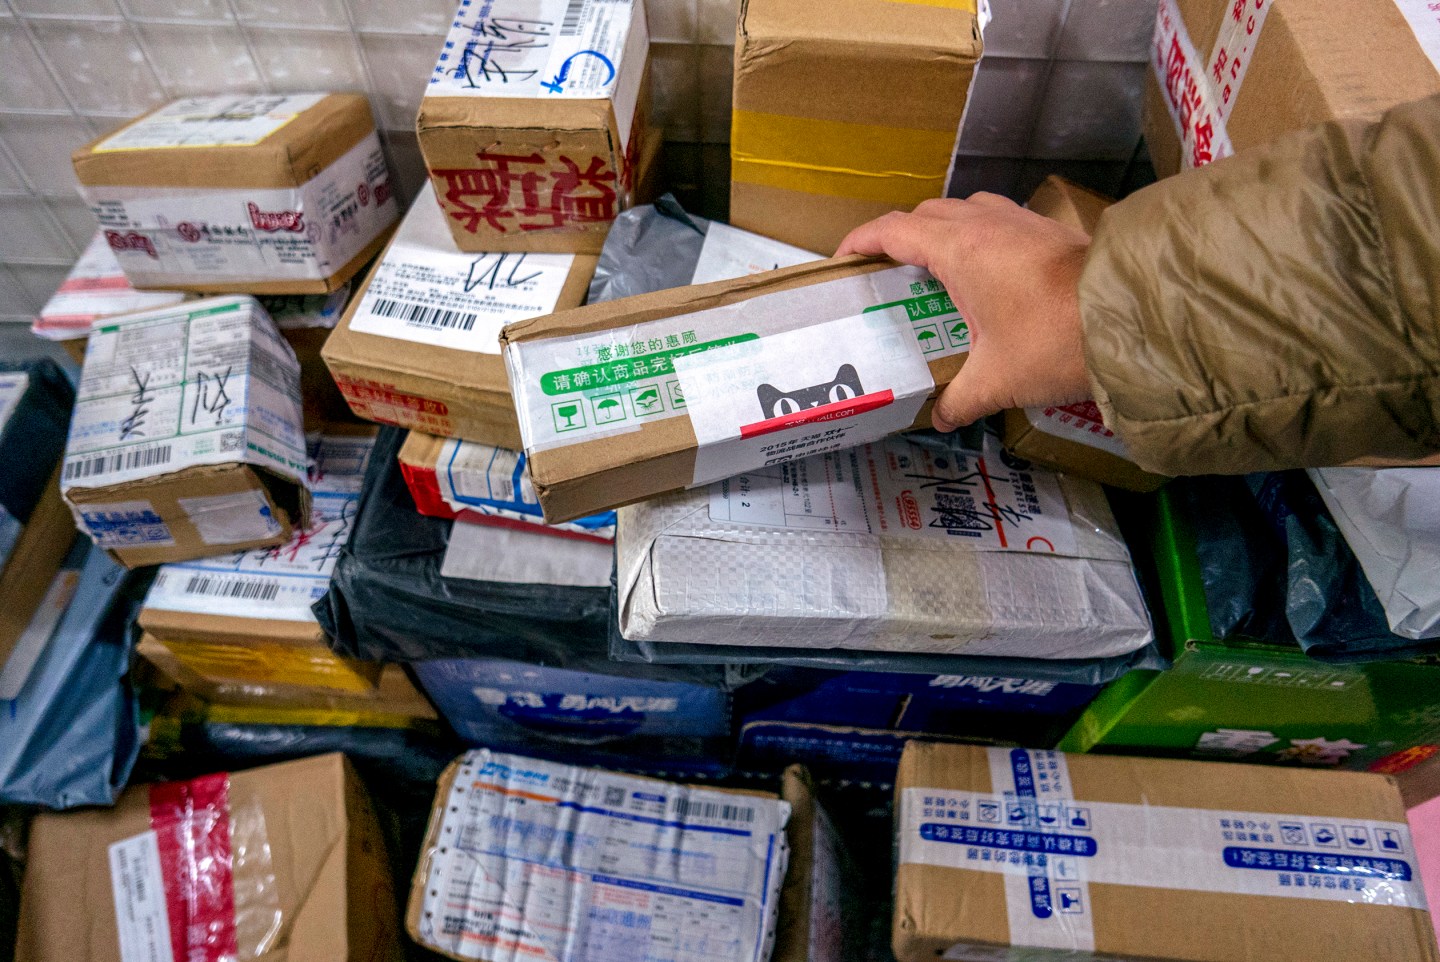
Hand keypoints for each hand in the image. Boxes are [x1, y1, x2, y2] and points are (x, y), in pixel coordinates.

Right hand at [837, 194, 1091, 431]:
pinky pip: (997, 220)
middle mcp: (985, 223)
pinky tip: (988, 274)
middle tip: (888, 273)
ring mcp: (1020, 220)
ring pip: (965, 210)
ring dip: (942, 231)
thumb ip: (959, 400)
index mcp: (959, 249)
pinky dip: (978, 237)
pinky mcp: (1048, 230)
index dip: (862, 241)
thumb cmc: (1055, 341)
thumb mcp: (998, 380)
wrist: (1131, 316)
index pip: (893, 231)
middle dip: (900, 238)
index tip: (843, 259)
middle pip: (926, 215)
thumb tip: (938, 419)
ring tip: (935, 269)